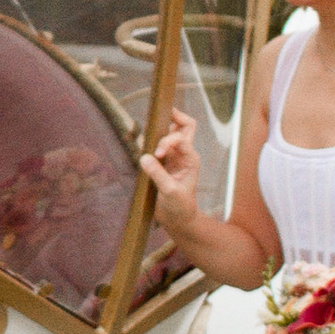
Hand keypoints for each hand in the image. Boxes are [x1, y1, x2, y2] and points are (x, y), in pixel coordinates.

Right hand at [138, 107, 202, 224]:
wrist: (178, 219)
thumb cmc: (179, 207)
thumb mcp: (170, 192)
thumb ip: (158, 174)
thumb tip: (144, 157)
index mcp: (190, 159)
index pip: (181, 138)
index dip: (167, 141)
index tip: (157, 154)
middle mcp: (184, 154)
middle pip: (185, 126)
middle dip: (175, 117)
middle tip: (159, 113)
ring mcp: (174, 157)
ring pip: (171, 132)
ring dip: (161, 130)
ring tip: (149, 134)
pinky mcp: (163, 162)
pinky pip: (159, 144)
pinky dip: (152, 141)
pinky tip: (145, 145)